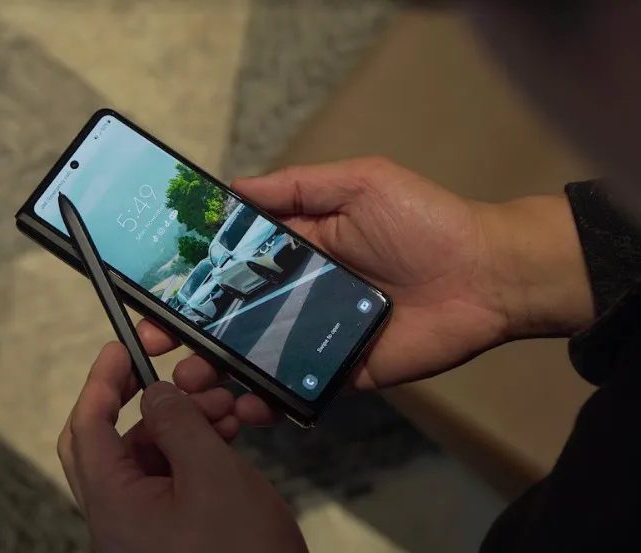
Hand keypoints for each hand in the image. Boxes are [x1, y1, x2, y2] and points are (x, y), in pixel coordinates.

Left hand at [57, 343, 306, 552]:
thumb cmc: (245, 552)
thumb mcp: (214, 475)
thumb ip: (179, 424)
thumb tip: (154, 392)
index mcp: (114, 507)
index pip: (87, 429)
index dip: (101, 383)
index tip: (120, 349)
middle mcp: (117, 521)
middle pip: (106, 445)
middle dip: (140, 404)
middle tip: (165, 374)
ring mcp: (141, 531)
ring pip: (143, 460)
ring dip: (177, 426)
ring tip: (223, 407)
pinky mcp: (168, 536)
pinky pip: (167, 481)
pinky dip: (190, 452)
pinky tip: (225, 435)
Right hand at [140, 157, 592, 423]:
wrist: (488, 275)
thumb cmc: (426, 221)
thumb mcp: (360, 182)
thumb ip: (297, 187)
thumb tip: (233, 187)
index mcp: (300, 249)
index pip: (232, 264)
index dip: (192, 276)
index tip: (152, 288)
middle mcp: (302, 294)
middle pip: (233, 317)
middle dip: (190, 332)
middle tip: (154, 345)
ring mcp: (319, 336)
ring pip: (256, 359)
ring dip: (218, 372)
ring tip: (192, 384)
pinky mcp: (344, 372)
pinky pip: (298, 391)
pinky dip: (267, 403)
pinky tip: (243, 409)